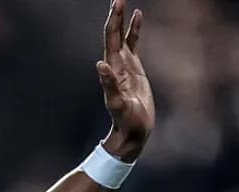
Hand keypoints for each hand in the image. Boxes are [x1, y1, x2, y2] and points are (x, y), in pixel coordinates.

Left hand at [96, 0, 154, 160]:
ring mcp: (124, 65)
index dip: (113, 20)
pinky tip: (137, 17)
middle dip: (115, 15)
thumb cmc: (126, 121)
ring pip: (122, 36)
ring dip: (122, 19)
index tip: (117, 3)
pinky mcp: (134, 69)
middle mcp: (116, 63)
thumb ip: (109, 85)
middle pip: (113, 34)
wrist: (132, 131)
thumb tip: (100, 65)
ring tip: (123, 2)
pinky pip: (134, 44)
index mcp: (112, 68)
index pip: (110, 39)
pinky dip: (135, 30)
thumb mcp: (118, 104)